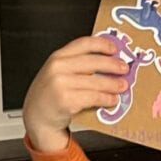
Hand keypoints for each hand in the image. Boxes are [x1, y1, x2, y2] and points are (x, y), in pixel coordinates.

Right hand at [22, 36, 128, 152]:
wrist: (36, 116)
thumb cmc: (49, 94)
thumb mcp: (57, 72)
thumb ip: (75, 65)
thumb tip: (106, 61)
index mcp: (57, 57)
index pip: (83, 43)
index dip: (102, 44)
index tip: (114, 49)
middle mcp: (58, 68)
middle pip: (93, 62)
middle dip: (112, 65)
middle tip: (124, 69)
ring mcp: (61, 84)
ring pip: (95, 82)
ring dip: (112, 85)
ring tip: (122, 87)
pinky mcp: (66, 100)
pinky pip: (93, 98)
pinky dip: (106, 99)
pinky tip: (112, 100)